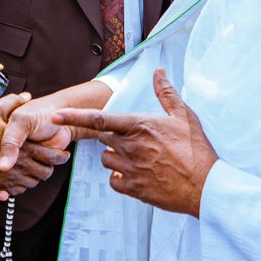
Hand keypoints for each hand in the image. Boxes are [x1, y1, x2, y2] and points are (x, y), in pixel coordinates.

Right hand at [0, 94, 68, 193]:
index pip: (51, 156)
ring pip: (30, 184)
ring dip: (34, 178)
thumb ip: (12, 103)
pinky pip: (13, 192)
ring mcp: (6, 179)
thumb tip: (26, 96)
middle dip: (48, 168)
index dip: (60, 156)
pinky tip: (17, 180)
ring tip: (35, 171)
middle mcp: (17, 166)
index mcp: (22, 148)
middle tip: (50, 163)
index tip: (64, 153)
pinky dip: (18, 187)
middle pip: (43, 173)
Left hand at [51, 68, 217, 216]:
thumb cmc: (196, 149)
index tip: (55, 116)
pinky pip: (114, 181)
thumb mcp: (184, 116)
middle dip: (112, 137)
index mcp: (138, 126)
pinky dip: (121, 178)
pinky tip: (138, 175)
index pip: (99, 120)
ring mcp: (130, 169)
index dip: (74, 117)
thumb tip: (159, 71)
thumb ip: (166, 93)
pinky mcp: (133, 189)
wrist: (205, 187)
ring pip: (107, 160)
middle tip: (133, 140)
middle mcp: (130, 147)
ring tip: (140, 158)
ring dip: (116, 157)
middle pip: (103, 139)